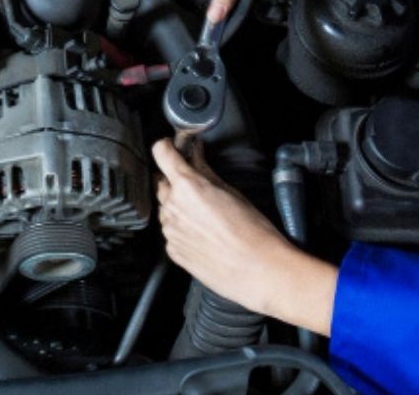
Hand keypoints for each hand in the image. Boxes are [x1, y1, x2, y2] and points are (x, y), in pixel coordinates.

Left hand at [152, 139, 336, 335]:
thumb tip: (195, 154)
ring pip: (165, 208)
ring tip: (206, 216)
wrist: (257, 270)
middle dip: (175, 180)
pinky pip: (171, 231)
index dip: (167, 146)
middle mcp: (171, 207)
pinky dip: (181, 228)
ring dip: (178, 205)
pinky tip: (203, 234)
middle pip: (162, 182)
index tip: (172, 147)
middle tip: (197, 185)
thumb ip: (205, 170)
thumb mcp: (230, 191)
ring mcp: (169, 231)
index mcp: (186, 186)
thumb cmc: (251, 231)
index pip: (160, 153)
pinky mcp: (172, 251)